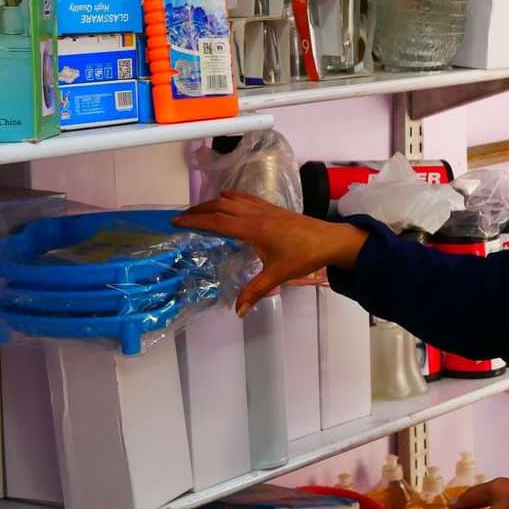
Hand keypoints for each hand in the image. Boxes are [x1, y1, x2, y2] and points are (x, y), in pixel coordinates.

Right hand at [173, 190, 368, 315]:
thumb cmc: (305, 256)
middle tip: (182, 215)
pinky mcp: (275, 209)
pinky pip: (248, 198)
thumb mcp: (278, 275)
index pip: (218, 221)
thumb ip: (255, 291)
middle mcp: (257, 215)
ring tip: (199, 209)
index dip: (196, 220)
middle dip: (199, 209)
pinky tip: (228, 198)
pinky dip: (232, 197)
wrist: (331, 239)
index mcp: (254, 229)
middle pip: (221, 206)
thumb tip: (237, 311)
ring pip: (234, 199)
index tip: (177, 221)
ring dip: (214, 202)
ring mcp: (266, 209)